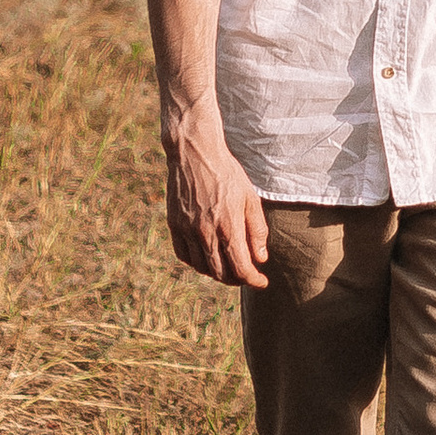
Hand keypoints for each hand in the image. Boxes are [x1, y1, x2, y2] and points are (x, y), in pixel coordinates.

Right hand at [164, 105, 270, 286]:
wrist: (195, 153)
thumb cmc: (228, 173)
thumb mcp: (250, 198)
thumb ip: (257, 230)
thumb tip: (260, 259)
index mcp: (228, 227)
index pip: (241, 269)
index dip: (253, 280)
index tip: (261, 282)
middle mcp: (205, 233)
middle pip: (221, 274)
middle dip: (237, 279)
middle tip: (247, 274)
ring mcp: (187, 230)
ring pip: (202, 268)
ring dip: (217, 273)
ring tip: (229, 266)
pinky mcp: (174, 225)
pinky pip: (184, 255)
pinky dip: (196, 262)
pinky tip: (206, 256)